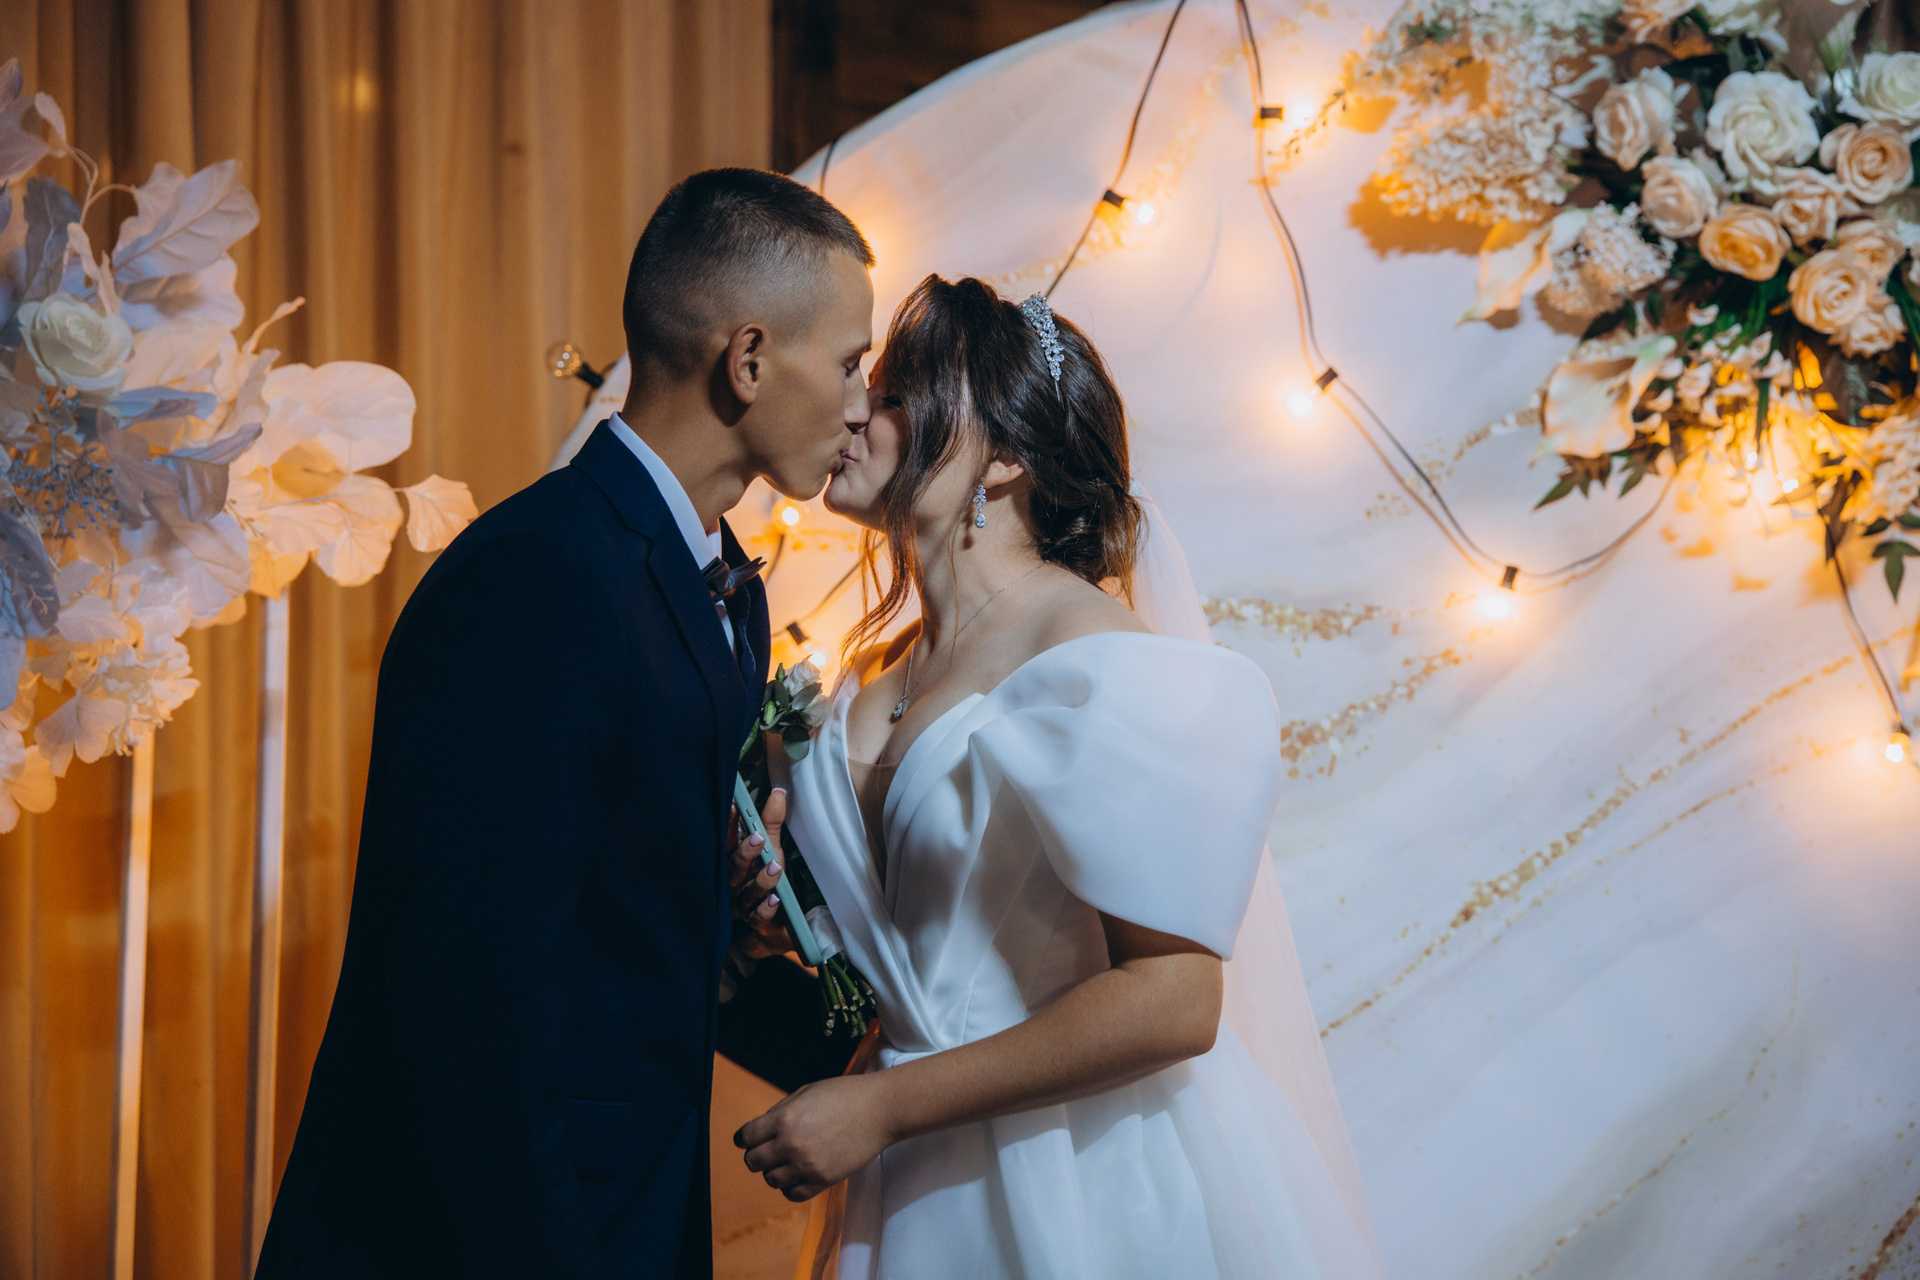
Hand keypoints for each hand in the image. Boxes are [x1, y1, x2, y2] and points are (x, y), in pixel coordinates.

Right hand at [728, 787, 792, 958]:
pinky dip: (766, 908)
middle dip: (745, 852)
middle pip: (733, 868)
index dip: (730, 826)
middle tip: (758, 838)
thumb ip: (771, 822)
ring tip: (775, 866)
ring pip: (746, 892)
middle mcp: (734, 883)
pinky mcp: (758, 923)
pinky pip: (758, 917)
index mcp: (734, 863)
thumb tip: (778, 792)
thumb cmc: (769, 880)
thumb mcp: (773, 848)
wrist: (780, 923)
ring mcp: (744, 904)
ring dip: (761, 879)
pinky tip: (775, 899)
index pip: (728, 843)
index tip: (735, 807)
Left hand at [734, 1073, 894, 1200]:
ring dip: (773, 1171)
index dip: (744, 1138)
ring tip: (785, 1162)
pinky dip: (789, 1187)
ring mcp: (807, 1165)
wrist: (879, 1110)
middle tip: (765, 1151)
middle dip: (756, 1155)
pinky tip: (797, 1175)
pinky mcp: (823, 1180)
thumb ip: (779, 1111)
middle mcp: (791, 1144)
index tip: (746, 1140)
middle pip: (753, 1162)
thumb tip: (759, 1130)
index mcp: (784, 1118)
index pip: (746, 1137)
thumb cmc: (843, 1095)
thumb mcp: (805, 1092)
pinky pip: (792, 1194)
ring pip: (771, 1180)